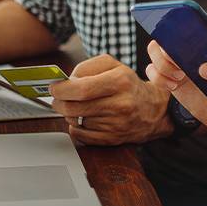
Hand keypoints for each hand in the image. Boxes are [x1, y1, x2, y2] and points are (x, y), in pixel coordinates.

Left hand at [49, 54, 172, 145]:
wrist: (153, 110)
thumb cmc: (128, 85)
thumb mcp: (113, 65)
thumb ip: (86, 67)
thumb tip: (65, 81)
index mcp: (120, 82)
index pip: (81, 89)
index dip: (61, 89)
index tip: (54, 87)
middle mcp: (120, 104)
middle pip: (74, 107)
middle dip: (59, 102)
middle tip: (58, 98)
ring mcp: (116, 125)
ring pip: (76, 121)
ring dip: (69, 113)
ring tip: (76, 105)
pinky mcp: (111, 140)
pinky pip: (80, 135)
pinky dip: (76, 126)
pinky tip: (84, 118)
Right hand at [145, 34, 206, 135]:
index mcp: (201, 40)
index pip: (180, 24)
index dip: (171, 24)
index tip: (176, 35)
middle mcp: (185, 49)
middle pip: (161, 37)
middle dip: (164, 48)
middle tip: (178, 62)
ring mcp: (175, 65)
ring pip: (153, 54)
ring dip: (162, 64)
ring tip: (180, 76)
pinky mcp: (169, 82)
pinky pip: (153, 75)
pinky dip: (159, 78)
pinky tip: (175, 85)